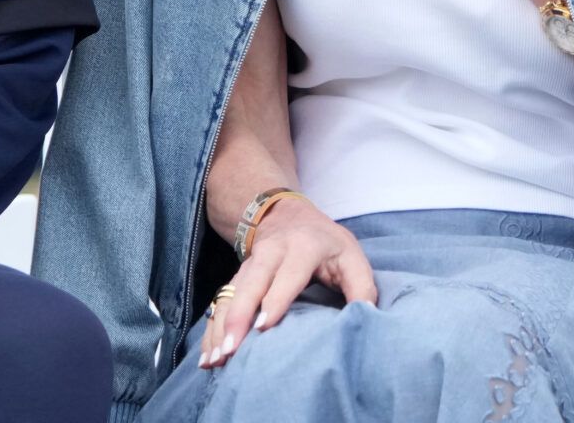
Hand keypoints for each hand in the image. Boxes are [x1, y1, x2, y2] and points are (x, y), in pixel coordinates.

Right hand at [200, 196, 374, 367]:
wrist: (287, 213)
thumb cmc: (326, 243)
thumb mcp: (351, 255)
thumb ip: (361, 286)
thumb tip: (367, 319)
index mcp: (302, 247)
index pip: (287, 274)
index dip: (275, 299)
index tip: (264, 326)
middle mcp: (270, 253)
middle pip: (250, 284)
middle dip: (237, 317)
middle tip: (230, 350)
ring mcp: (249, 265)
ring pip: (230, 294)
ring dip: (220, 326)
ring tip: (214, 360)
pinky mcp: (237, 277)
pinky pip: (221, 302)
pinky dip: (212, 328)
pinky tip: (207, 355)